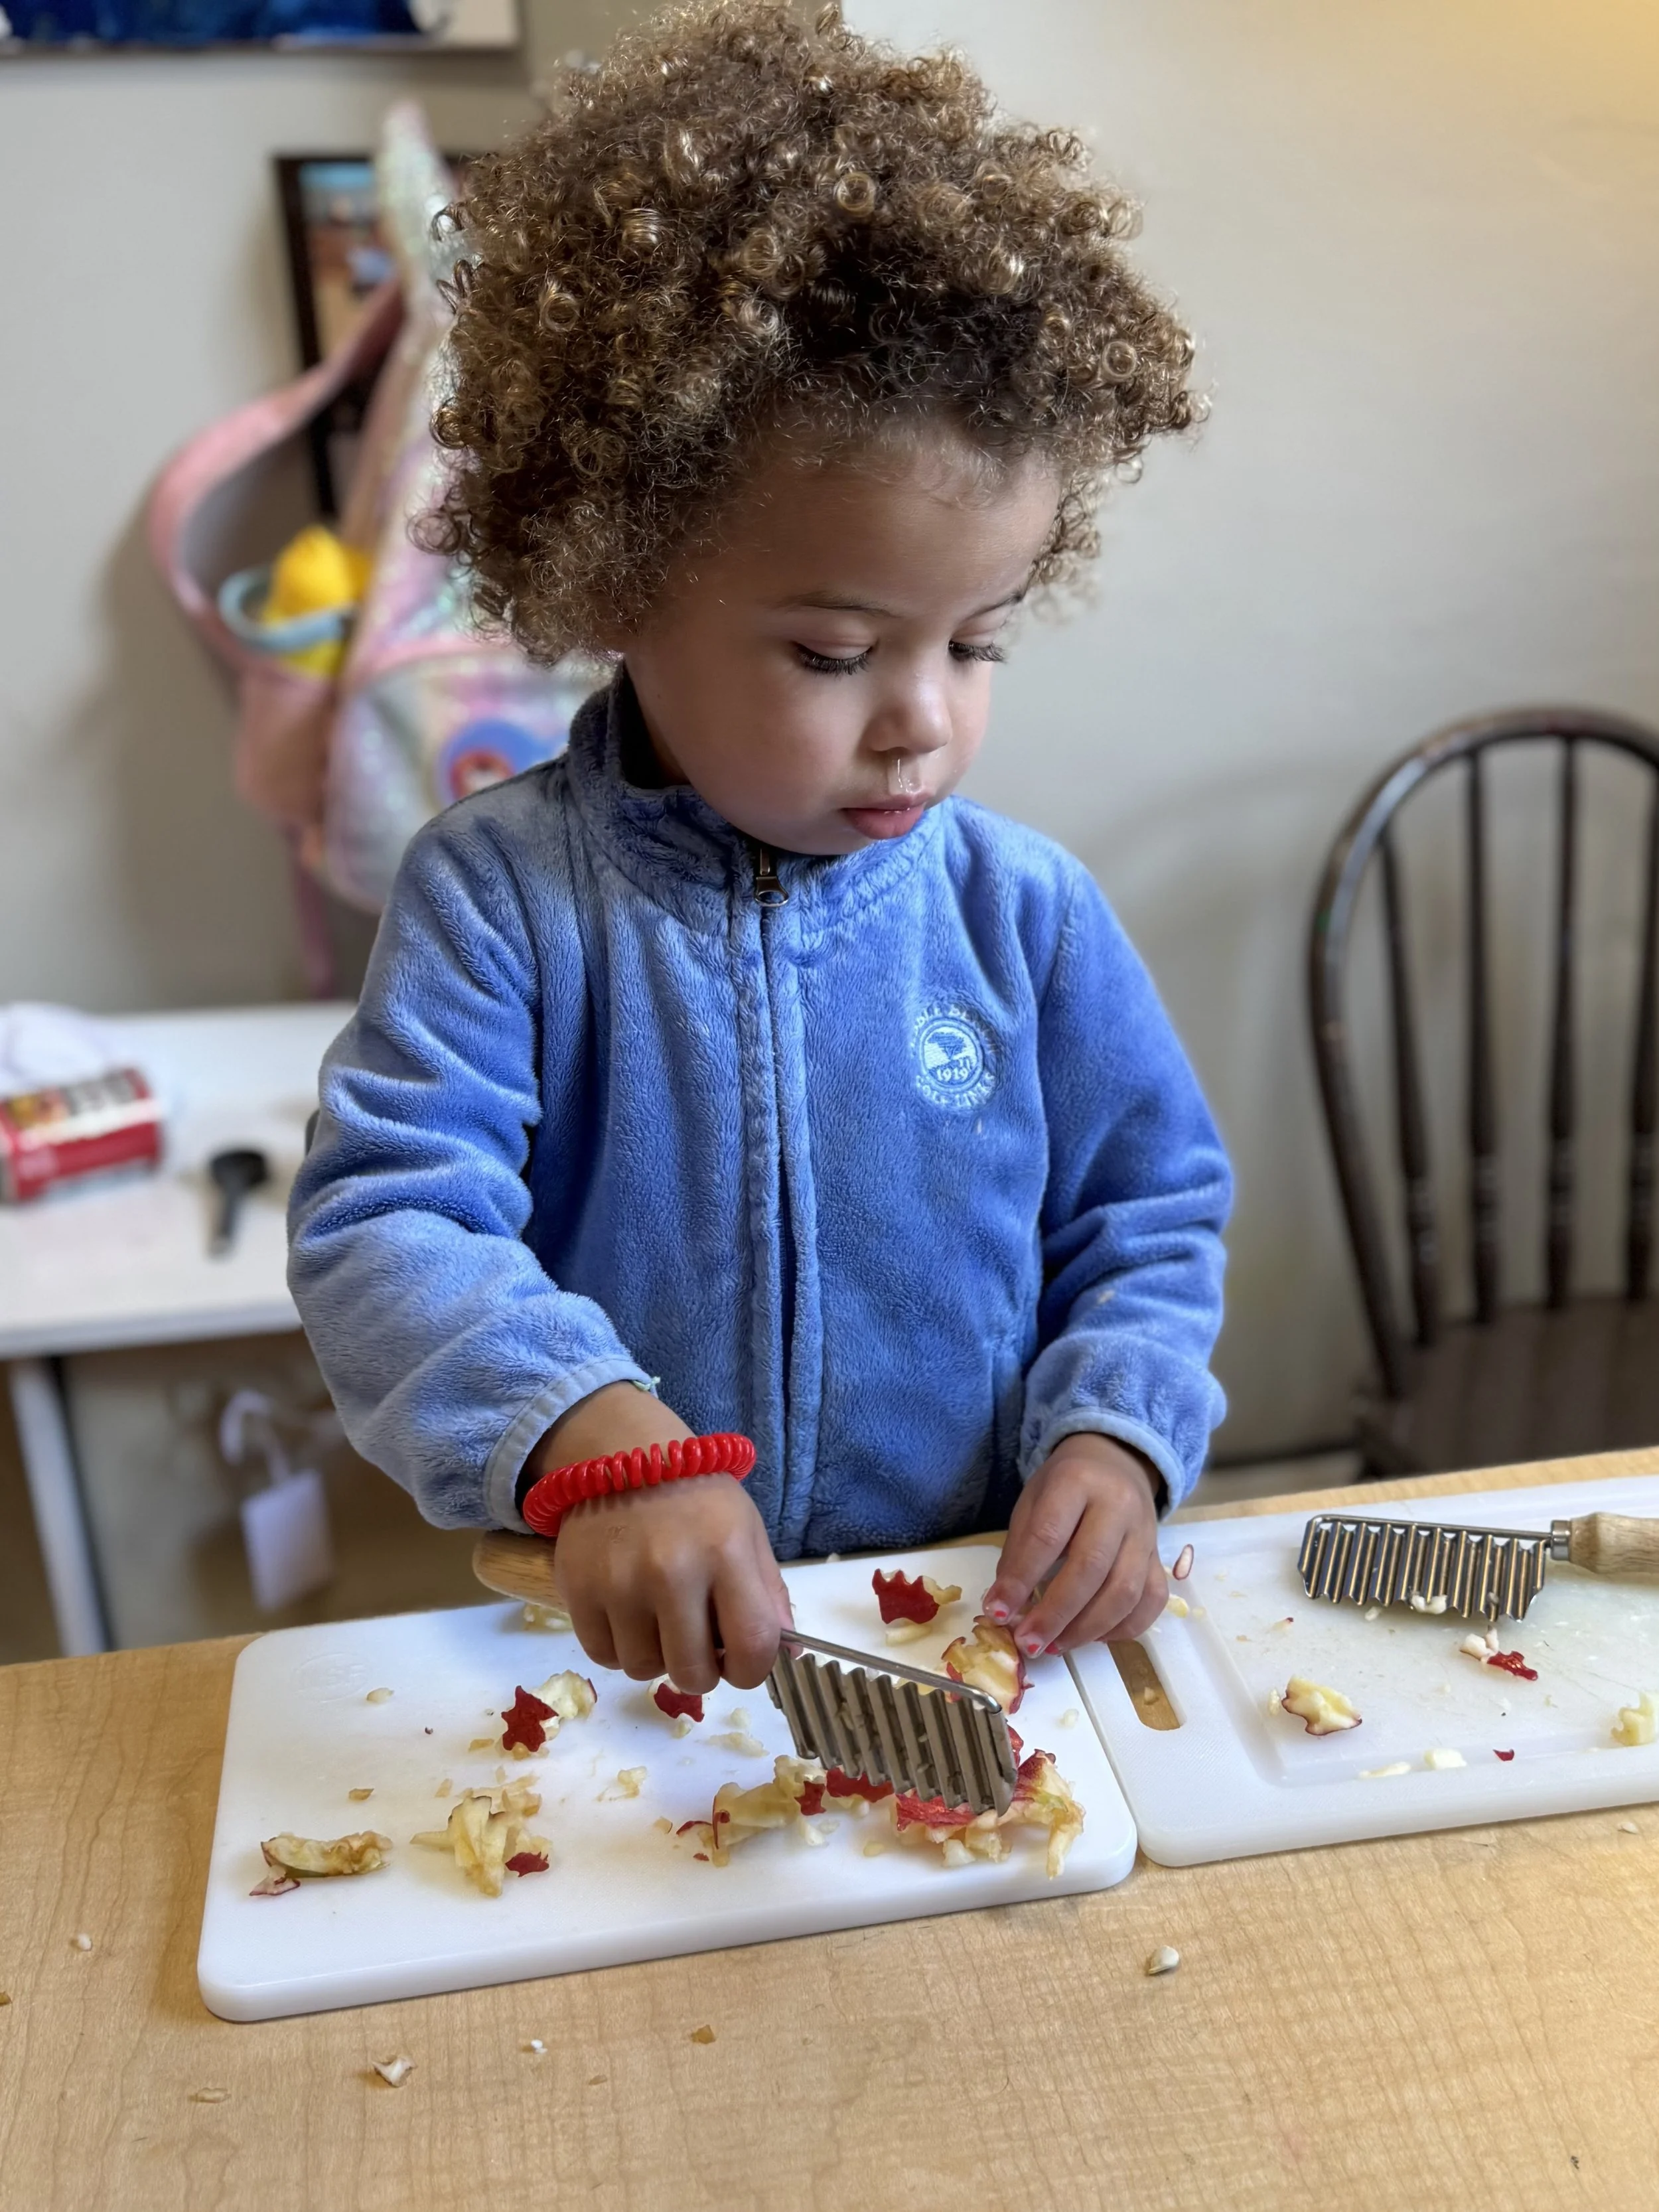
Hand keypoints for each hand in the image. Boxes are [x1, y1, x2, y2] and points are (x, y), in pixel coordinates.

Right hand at [527, 1384, 790, 1692]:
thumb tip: (786, 1655)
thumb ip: (769, 1594)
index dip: (752, 1669)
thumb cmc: (697, 1497)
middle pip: (692, 1673)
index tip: (741, 1661)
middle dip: (702, 1669)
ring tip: (659, 1618)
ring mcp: (619, 1583)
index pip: (751, 1647)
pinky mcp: (577, 1590)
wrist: (623, 1453)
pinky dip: (619, 1647)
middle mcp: (671, 1572)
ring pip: (643, 1669)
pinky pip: (603, 1656)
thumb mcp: (747, 1531)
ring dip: (657, 1656)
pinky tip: (628, 1614)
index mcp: (726, 1553)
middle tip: (697, 1642)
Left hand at [982, 1434, 1166, 1655]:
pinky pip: (1151, 1601)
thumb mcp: (1033, 1500)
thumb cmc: (1065, 1485)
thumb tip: (1004, 1606)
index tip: (997, 1613)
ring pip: (1125, 1591)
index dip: (1020, 1580)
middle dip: (1056, 1614)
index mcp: (1077, 1481)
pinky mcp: (1160, 1558)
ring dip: (1087, 1629)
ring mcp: (1146, 1533)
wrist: (1116, 1462)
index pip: (1048, 1536)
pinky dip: (1123, 1629)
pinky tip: (1093, 1638)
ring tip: (1054, 1646)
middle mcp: (1118, 1505)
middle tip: (1028, 1642)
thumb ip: (1020, 1549)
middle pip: (1091, 1568)